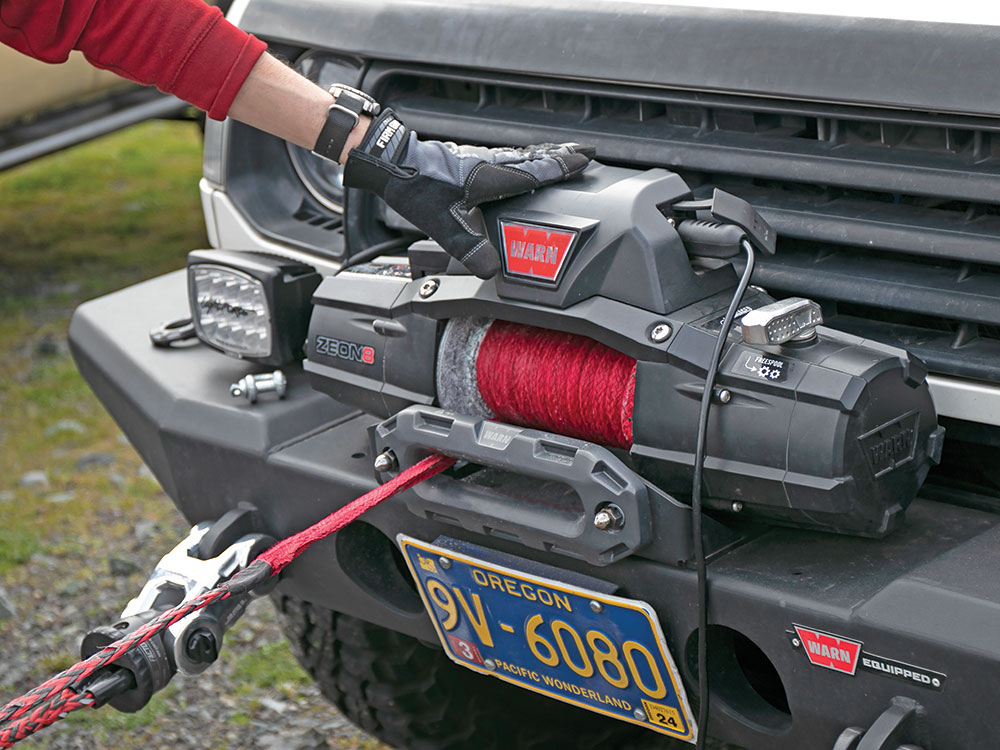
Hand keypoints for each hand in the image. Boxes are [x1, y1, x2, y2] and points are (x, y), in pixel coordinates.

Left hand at [343, 109, 593, 277]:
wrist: (391, 161)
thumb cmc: (416, 186)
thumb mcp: (443, 224)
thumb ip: (468, 248)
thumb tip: (490, 270)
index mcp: (490, 175)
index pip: (536, 169)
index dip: (563, 166)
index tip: (587, 159)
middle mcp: (490, 162)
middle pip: (534, 157)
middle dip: (560, 156)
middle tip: (585, 153)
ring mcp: (479, 158)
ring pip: (520, 155)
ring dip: (543, 156)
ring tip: (560, 158)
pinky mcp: (468, 159)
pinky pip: (506, 157)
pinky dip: (523, 159)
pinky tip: (519, 166)